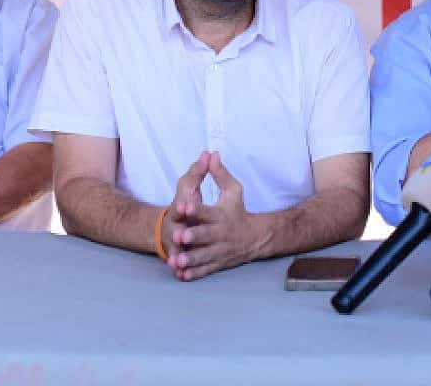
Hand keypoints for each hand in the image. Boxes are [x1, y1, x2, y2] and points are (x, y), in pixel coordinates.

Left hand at [165, 152, 263, 280]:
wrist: (254, 238)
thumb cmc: (238, 211)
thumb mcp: (233, 190)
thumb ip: (220, 174)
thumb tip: (210, 154)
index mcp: (221, 215)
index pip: (207, 211)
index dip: (196, 209)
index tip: (183, 206)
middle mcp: (219, 234)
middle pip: (205, 236)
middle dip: (192, 236)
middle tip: (178, 235)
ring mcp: (218, 250)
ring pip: (203, 256)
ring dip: (190, 259)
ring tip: (176, 260)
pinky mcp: (217, 263)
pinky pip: (205, 270)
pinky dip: (194, 274)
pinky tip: (181, 275)